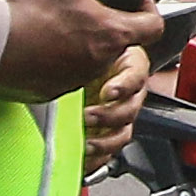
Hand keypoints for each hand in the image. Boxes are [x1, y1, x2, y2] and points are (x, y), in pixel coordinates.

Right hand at [0, 0, 170, 102]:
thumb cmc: (29, 15)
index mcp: (112, 35)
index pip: (153, 26)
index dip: (148, 8)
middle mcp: (99, 62)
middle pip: (120, 41)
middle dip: (109, 20)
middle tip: (91, 1)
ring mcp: (75, 79)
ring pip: (91, 57)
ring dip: (83, 39)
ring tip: (61, 17)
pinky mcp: (50, 89)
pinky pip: (62, 73)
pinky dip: (56, 57)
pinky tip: (39, 38)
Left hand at [80, 44, 151, 166]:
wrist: (59, 70)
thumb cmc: (78, 55)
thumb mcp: (88, 44)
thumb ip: (89, 45)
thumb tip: (81, 35)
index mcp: (127, 66)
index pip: (135, 75)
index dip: (124, 85)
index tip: (108, 91)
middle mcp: (126, 92)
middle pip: (130, 109)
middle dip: (110, 116)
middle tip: (89, 116)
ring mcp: (117, 115)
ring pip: (122, 133)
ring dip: (106, 141)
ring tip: (87, 144)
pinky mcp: (107, 134)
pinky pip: (109, 151)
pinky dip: (98, 159)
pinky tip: (85, 160)